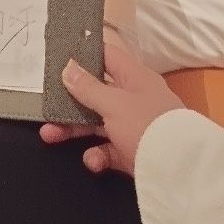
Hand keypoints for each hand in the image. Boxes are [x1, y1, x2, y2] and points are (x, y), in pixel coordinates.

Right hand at [39, 44, 184, 176]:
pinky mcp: (133, 152)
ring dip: (74, 131)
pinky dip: (98, 156)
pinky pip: (108, 150)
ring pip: (97, 124)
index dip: (84, 54)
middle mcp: (134, 99)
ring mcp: (134, 126)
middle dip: (68, 102)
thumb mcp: (114, 103)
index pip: (107, 56)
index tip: (58, 56)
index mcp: (134, 78)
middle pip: (95, 94)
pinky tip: (95, 161)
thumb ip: (88, 87)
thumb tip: (68, 67)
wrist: (179, 170)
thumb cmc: (147, 125)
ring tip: (50, 136)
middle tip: (44, 106)